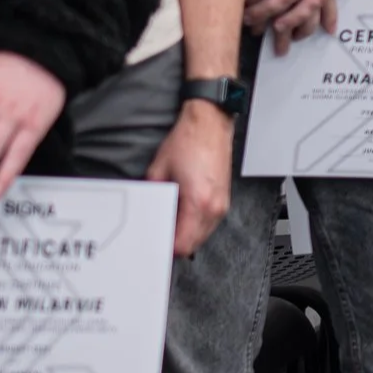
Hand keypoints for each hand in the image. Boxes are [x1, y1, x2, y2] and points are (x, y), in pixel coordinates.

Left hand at [149, 99, 234, 256]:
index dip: (166, 249)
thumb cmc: (188, 141)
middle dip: (176, 244)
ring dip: (187, 235)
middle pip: (193, 245)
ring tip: (172, 223)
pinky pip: (209, 224)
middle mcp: (213, 207)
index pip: (182, 245)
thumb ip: (152, 199)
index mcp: (197, 202)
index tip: (156, 246)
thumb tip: (148, 216)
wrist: (210, 123)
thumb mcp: (157, 171)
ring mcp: (222, 204)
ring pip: (202, 236)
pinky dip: (196, 225)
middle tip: (160, 236)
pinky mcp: (224, 199)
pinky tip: (185, 214)